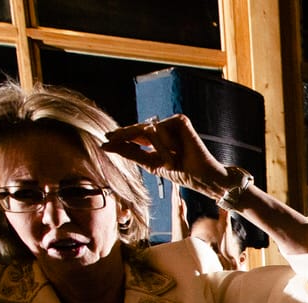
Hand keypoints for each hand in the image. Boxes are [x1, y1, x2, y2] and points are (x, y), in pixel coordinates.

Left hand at [101, 114, 235, 201]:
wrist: (201, 177)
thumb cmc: (181, 172)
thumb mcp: (151, 164)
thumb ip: (130, 153)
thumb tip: (106, 145)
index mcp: (158, 138)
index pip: (136, 134)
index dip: (122, 135)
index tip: (106, 138)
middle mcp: (165, 127)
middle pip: (138, 128)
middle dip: (125, 135)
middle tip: (109, 137)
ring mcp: (173, 123)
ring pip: (149, 130)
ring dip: (158, 149)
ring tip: (173, 160)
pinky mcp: (181, 120)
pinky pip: (160, 129)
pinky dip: (166, 143)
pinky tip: (178, 150)